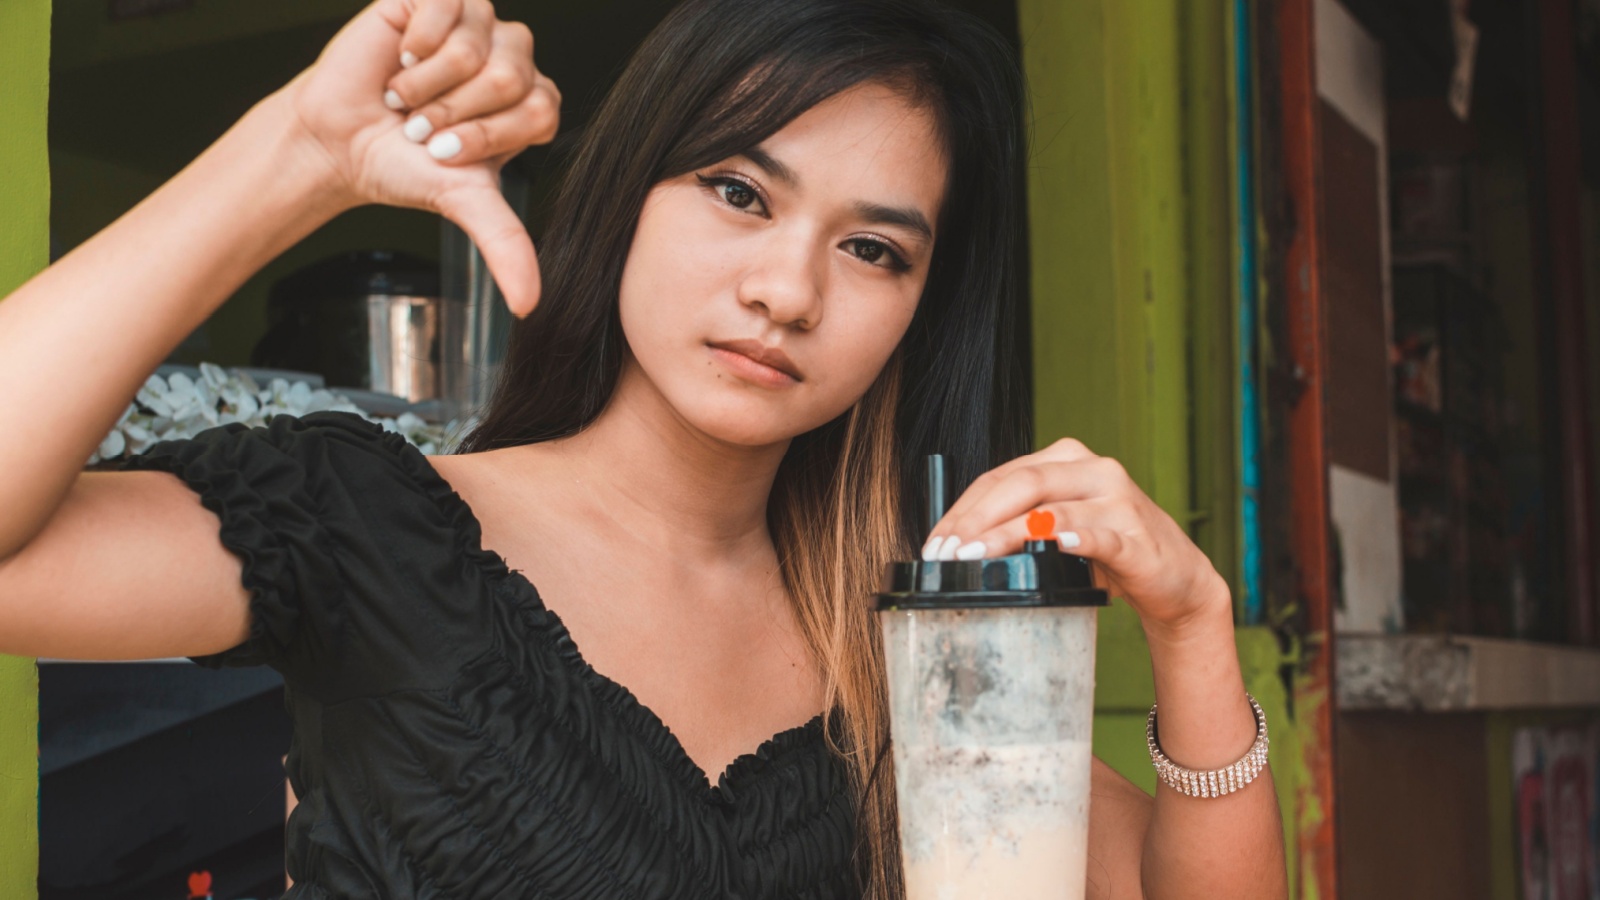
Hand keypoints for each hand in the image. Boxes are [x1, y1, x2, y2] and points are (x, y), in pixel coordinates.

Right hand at [280, 0, 559, 314]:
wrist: (340, 138)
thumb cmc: (406, 165)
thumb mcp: (463, 204)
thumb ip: (506, 246)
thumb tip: (529, 305)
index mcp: (533, 102)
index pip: (540, 109)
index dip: (488, 134)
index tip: (447, 151)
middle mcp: (514, 57)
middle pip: (512, 76)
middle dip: (454, 112)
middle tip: (423, 125)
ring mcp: (479, 22)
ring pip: (475, 46)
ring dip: (427, 83)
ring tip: (406, 96)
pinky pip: (447, 6)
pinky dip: (416, 44)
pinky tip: (400, 58)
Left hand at [923, 438, 1228, 632]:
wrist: (1176, 578)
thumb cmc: (1109, 551)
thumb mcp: (1059, 527)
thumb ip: (1019, 522)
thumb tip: (957, 546)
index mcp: (1066, 460)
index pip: (1000, 477)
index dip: (962, 510)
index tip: (935, 543)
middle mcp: (1093, 470)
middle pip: (1021, 484)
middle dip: (976, 519)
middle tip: (948, 552)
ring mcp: (1118, 501)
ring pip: (1052, 509)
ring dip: (1007, 534)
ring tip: (975, 557)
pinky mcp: (1137, 537)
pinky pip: (1100, 536)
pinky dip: (1074, 539)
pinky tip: (1054, 546)